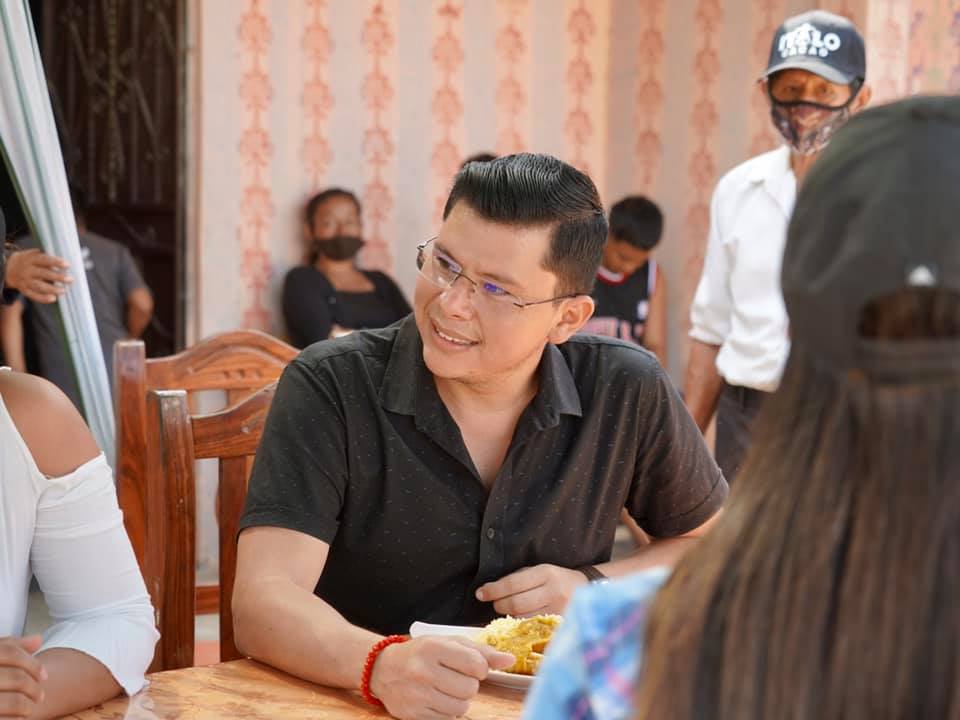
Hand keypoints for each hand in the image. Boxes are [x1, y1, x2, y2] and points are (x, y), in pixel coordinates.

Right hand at [0, 635, 46, 717]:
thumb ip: (10, 647)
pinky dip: (16, 719)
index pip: (10, 652)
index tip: (45, 675)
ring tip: (28, 709)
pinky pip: (5, 718)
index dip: (32, 663)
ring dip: (27, 705)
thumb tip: (37, 639)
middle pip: (17, 677)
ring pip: (14, 700)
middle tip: (40, 696)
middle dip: (34, 687)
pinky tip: (17, 718)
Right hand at [4, 250, 70, 302]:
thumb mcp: (35, 254)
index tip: (67, 265)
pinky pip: (33, 295)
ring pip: (38, 286)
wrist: (9, 267)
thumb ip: (47, 257)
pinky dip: (43, 298)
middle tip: (70, 279)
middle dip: (57, 277)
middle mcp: (27, 270)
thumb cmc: (30, 261)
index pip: (44, 260)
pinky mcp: (24, 289)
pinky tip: (53, 298)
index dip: (56, 262)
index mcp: (31, 259)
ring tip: (63, 290)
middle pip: (43, 274)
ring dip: (52, 289)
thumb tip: (65, 262)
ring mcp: (25, 280)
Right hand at [369, 635, 513, 719]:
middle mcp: (423, 671)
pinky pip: (447, 718)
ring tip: (446, 688)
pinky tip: (436, 698)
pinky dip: (447, 710)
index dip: (479, 668)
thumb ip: (481, 651)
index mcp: (434, 648)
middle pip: (470, 689)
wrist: (384, 669)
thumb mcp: (449, 642)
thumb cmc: (422, 653)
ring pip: (461, 706)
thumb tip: (509, 660)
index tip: (470, 666)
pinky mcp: (414, 714)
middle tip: (455, 677)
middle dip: (469, 684)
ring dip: (459, 699)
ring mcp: (417, 695)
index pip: (476, 665)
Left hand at [475, 564, 586, 615]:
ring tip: (510, 612)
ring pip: (523, 619)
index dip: (493, 590)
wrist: (589, 588)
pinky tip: (521, 623)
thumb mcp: (540, 571)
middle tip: (497, 604)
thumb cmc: (557, 578)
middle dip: (500, 605)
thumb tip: (491, 591)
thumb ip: (518, 579)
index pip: (512, 584)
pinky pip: (534, 629)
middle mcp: (553, 592)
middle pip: (516, 604)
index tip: (480, 593)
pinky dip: (523, 626)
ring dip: (510, 617)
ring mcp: (559, 611)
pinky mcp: (562, 625)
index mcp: (546, 573)